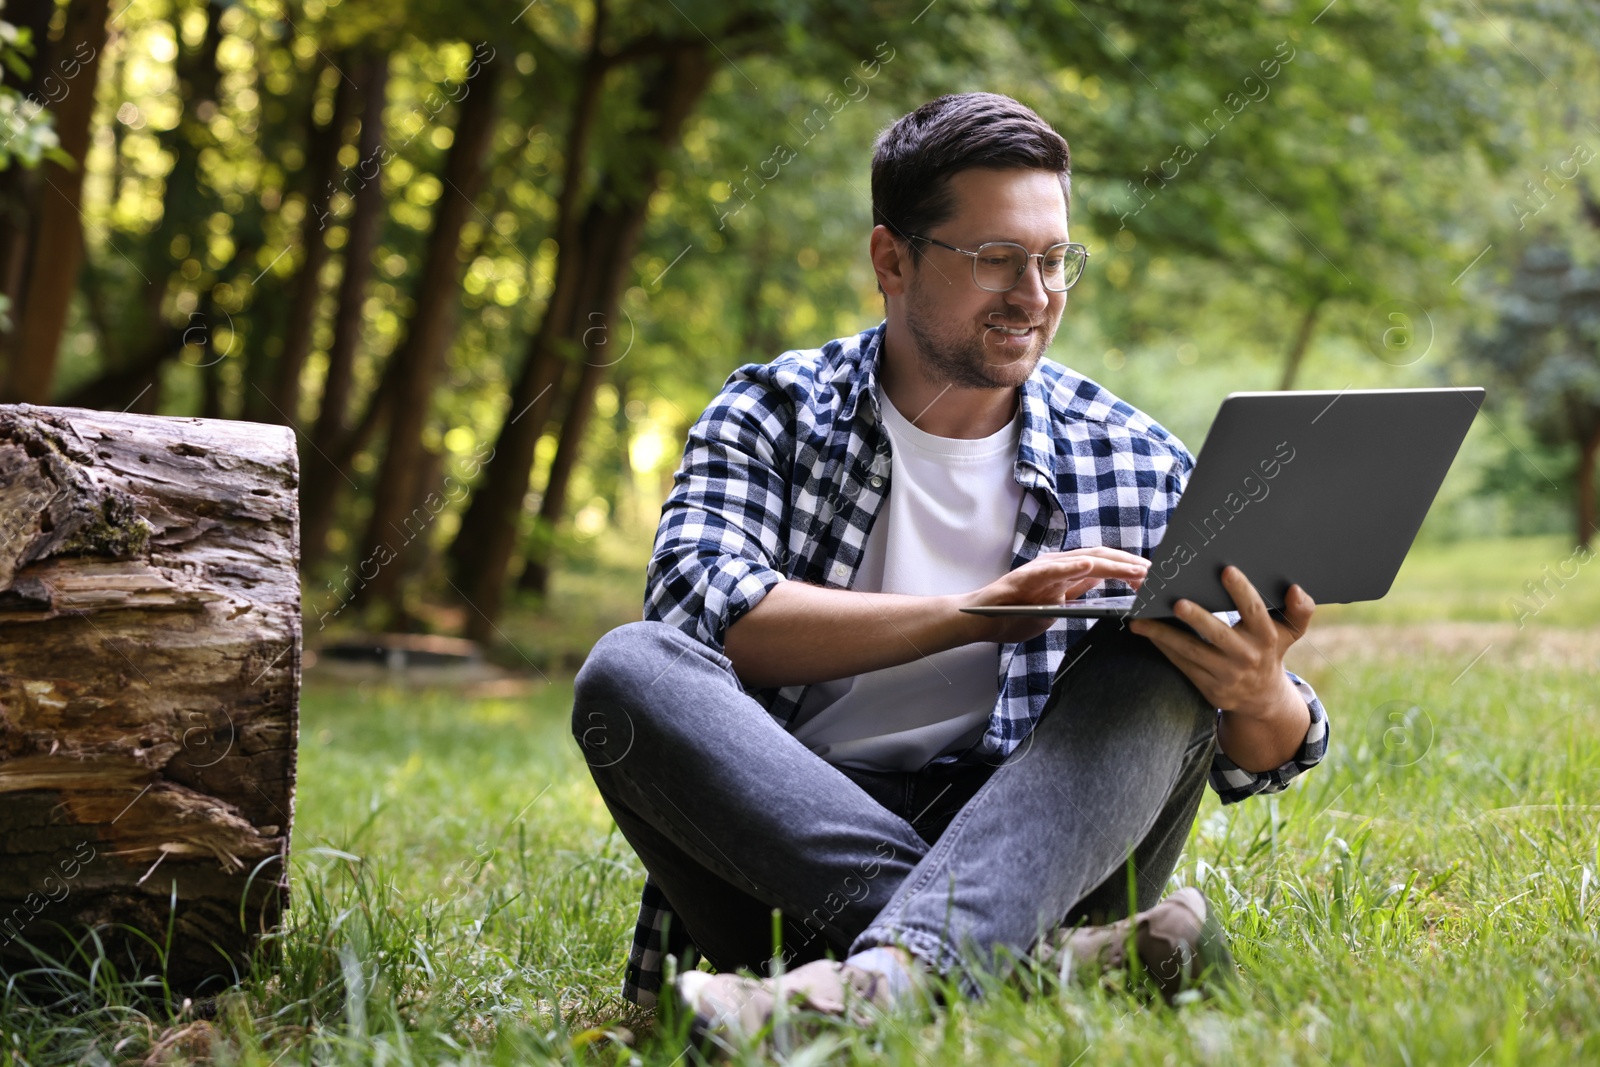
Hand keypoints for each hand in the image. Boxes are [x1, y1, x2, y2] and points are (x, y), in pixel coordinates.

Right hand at [958, 547, 1150, 643]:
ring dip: (1113, 565)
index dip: (1130, 566)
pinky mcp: (1025, 578)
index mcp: (1064, 570)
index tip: (1154, 575)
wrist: (981, 620)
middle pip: (1101, 557)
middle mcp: (1056, 564)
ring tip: (1137, 570)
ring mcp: (1041, 569)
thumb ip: (1075, 589)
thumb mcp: (1055, 603)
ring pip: (1084, 560)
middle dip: (1131, 564)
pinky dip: (1072, 567)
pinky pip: (1053, 571)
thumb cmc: (1015, 613)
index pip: (1104, 564)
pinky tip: (1091, 566)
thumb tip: (1100, 578)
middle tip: (1156, 572)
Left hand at [1128, 565, 1313, 718]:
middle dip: (1198, 619)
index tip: (1227, 570)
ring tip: (1142, 620)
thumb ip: (1300, 611)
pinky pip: (1182, 664)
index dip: (1243, 592)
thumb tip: (1297, 589)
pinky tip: (1146, 632)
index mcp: (1267, 637)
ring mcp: (1226, 675)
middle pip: (1219, 635)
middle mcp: (1247, 657)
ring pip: (1192, 652)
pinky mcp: (1209, 688)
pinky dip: (1163, 648)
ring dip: (1165, 635)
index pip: (1256, 611)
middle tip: (1177, 602)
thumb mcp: (1290, 633)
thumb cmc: (1270, 651)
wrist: (1263, 699)